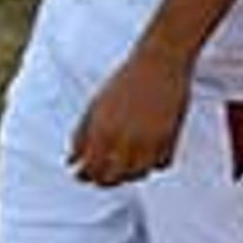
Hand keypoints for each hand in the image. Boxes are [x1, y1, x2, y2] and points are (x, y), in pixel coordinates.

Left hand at [69, 52, 192, 186]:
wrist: (159, 62)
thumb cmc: (125, 81)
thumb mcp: (94, 106)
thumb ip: (80, 135)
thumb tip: (72, 160)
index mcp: (102, 132)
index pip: (89, 170)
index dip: (84, 176)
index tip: (83, 175)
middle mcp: (125, 141)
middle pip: (112, 178)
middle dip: (106, 180)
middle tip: (103, 176)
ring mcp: (150, 141)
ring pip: (138, 175)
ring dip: (131, 174)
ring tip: (126, 165)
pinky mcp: (171, 138)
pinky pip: (161, 164)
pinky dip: (154, 163)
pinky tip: (148, 155)